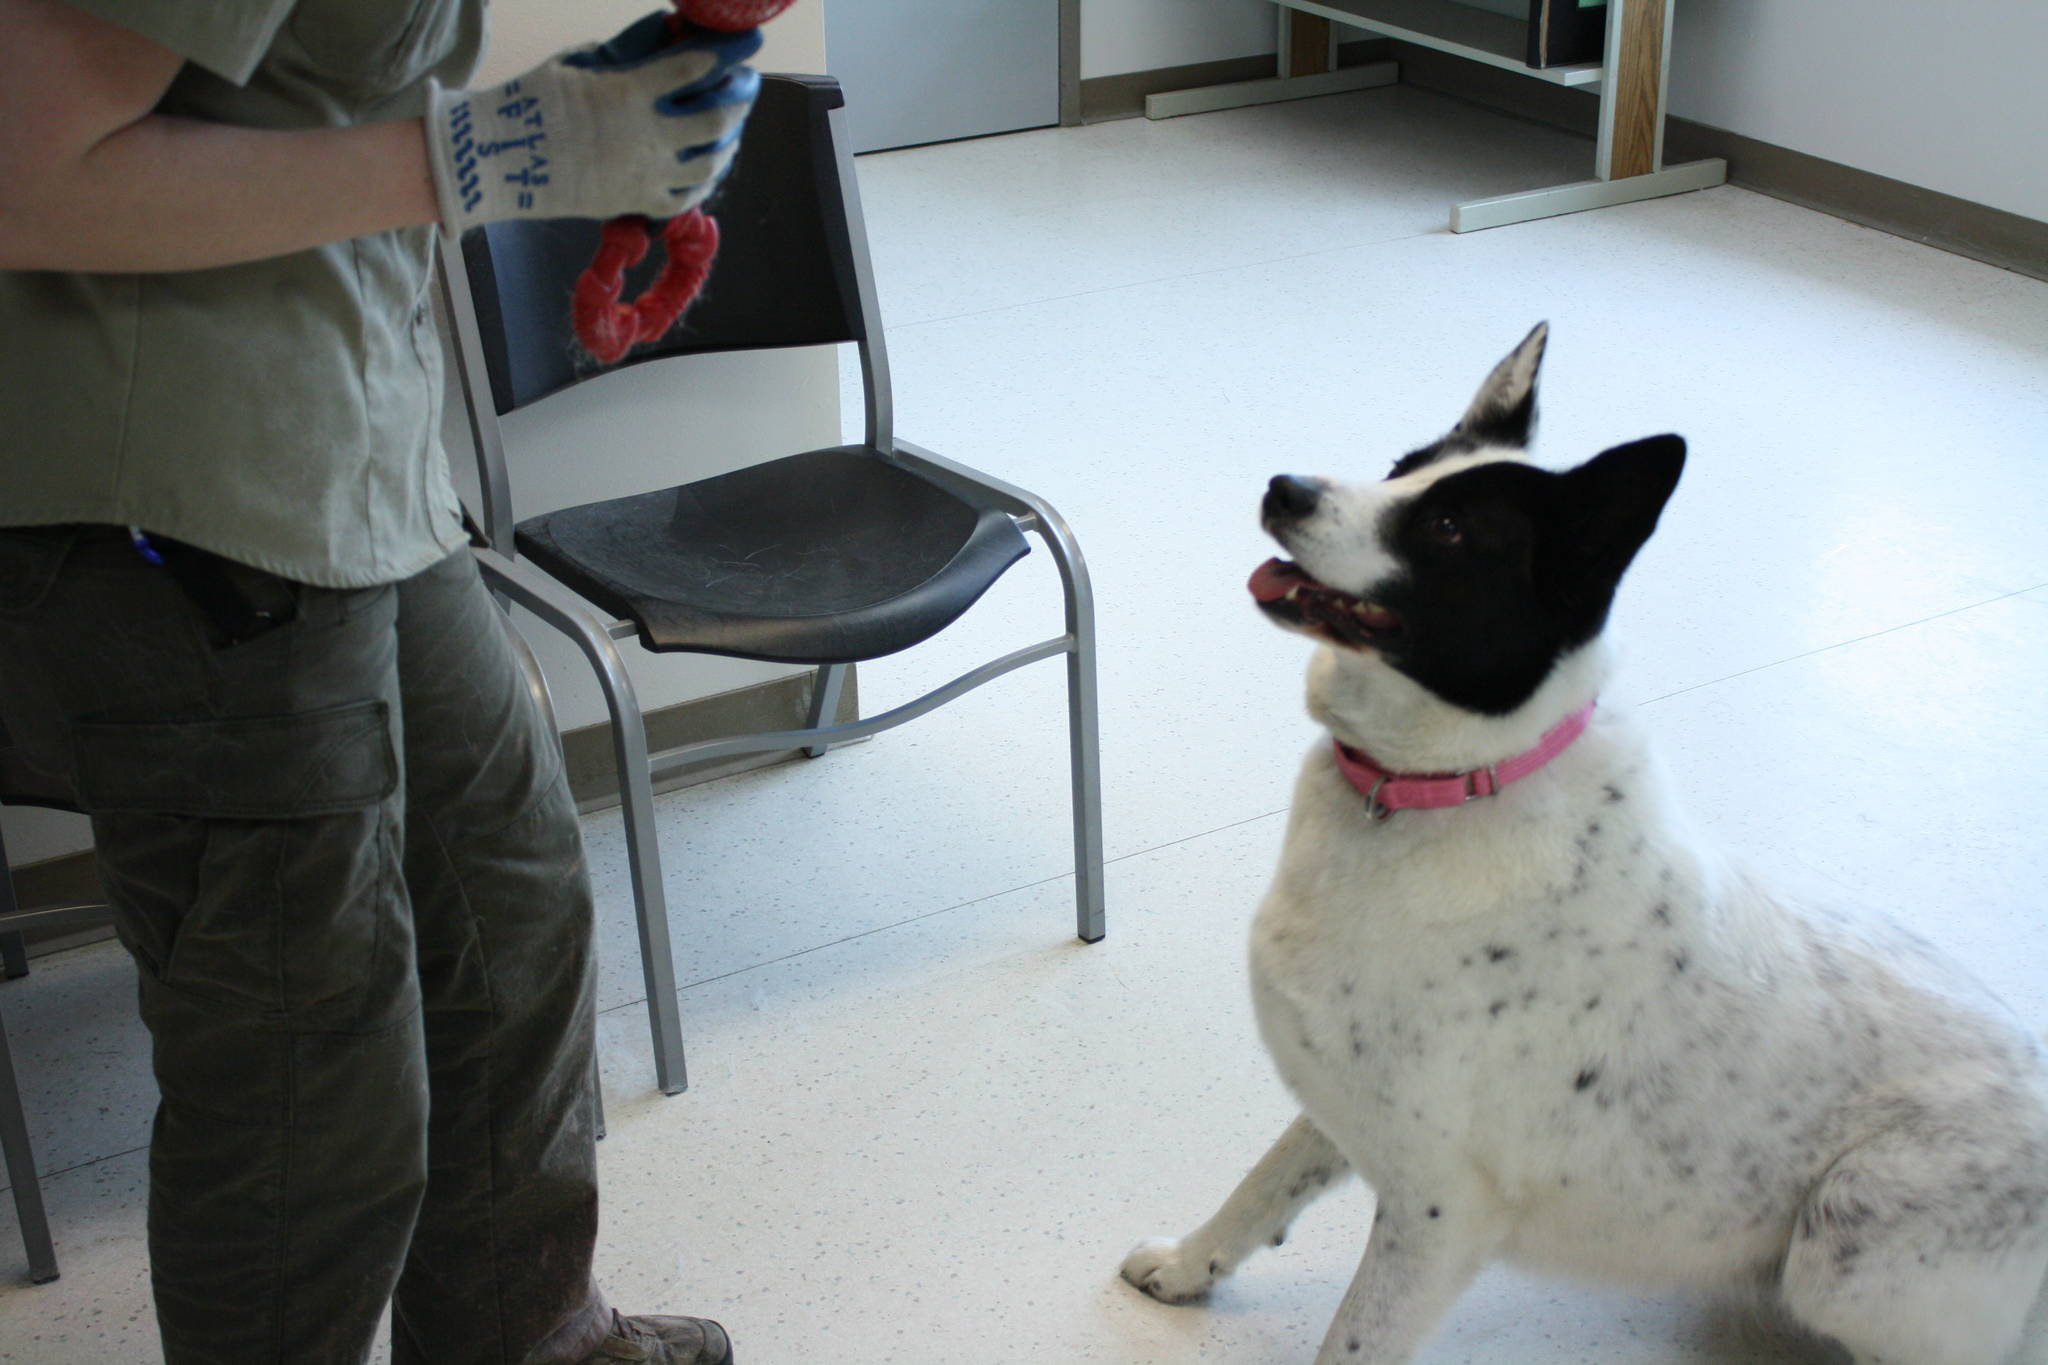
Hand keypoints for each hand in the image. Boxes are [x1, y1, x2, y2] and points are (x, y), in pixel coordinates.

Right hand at [426, 10, 761, 234]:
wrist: (500, 158)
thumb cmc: (533, 101)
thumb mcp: (578, 61)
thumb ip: (625, 52)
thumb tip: (663, 33)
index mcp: (629, 93)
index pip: (692, 69)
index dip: (722, 56)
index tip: (737, 49)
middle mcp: (646, 136)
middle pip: (716, 120)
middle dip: (738, 99)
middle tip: (745, 86)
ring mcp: (644, 174)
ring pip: (709, 163)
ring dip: (727, 142)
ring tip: (730, 129)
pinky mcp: (635, 202)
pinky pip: (685, 197)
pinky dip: (703, 181)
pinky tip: (707, 167)